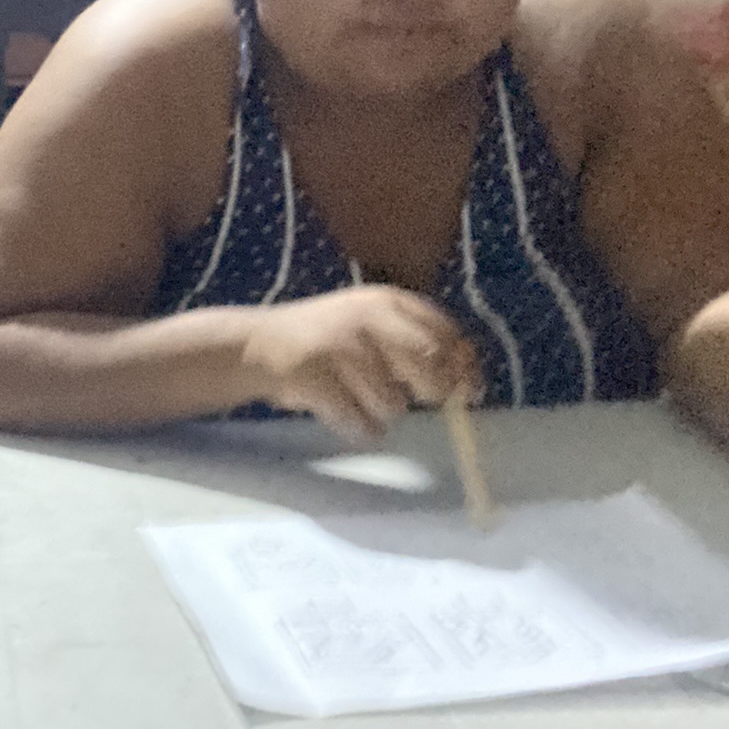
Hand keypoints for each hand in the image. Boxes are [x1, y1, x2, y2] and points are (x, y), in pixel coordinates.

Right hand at [239, 286, 482, 443]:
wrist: (258, 345)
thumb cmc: (327, 341)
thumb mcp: (374, 325)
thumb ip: (416, 342)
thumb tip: (466, 383)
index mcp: (387, 301)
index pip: (446, 332)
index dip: (465, 365)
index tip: (470, 393)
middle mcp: (367, 317)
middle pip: (428, 364)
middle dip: (430, 391)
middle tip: (411, 398)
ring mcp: (340, 346)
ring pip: (393, 404)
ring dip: (380, 412)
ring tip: (355, 398)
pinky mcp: (316, 377)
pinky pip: (358, 422)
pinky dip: (356, 427)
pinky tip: (338, 411)